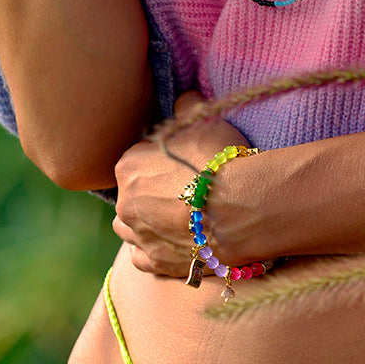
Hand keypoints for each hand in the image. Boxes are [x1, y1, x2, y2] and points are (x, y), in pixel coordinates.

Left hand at [113, 92, 250, 276]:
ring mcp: (138, 236)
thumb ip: (187, 107)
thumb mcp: (204, 121)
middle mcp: (124, 202)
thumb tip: (182, 100)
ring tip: (174, 214)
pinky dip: (152, 246)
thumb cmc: (220, 160)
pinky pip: (142, 255)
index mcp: (128, 166)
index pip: (138, 155)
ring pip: (129, 225)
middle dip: (152, 188)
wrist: (240, 209)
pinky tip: (171, 238)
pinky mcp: (153, 263)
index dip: (161, 156)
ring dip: (145, 219)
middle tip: (184, 186)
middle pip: (132, 191)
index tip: (182, 158)